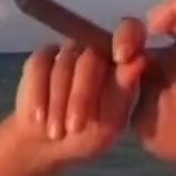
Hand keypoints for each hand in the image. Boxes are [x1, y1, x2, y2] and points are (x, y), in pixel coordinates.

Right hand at [14, 17, 147, 164]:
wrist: (48, 144)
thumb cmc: (87, 135)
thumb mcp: (110, 124)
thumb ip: (123, 93)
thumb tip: (137, 61)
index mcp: (121, 62)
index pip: (130, 31)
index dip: (127, 37)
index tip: (123, 57)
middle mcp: (95, 51)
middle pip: (91, 57)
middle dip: (82, 95)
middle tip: (76, 127)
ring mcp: (67, 53)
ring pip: (64, 64)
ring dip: (59, 103)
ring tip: (57, 132)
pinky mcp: (41, 58)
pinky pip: (39, 66)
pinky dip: (38, 94)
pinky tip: (40, 117)